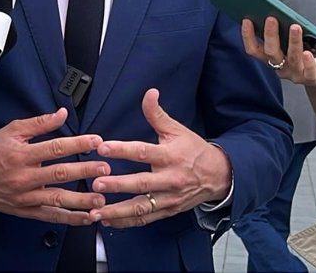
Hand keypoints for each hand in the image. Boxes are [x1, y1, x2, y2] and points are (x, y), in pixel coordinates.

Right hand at [0, 108, 108, 224]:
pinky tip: (86, 217)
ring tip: (100, 198)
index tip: (96, 141)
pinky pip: (50, 216)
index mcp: (22, 154)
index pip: (55, 148)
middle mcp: (24, 177)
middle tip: (105, 169)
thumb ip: (39, 123)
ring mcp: (25, 196)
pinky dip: (70, 219)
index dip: (77, 144)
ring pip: (57, 199)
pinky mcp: (26, 211)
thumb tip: (61, 114)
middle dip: (85, 171)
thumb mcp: (11, 131)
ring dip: (81, 200)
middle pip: (60, 173)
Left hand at [91, 89, 229, 227]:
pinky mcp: (168, 211)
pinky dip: (126, 222)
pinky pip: (145, 219)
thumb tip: (149, 93)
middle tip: (96, 184)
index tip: (103, 147)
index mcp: (170, 156)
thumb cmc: (194, 151)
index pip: (144, 152)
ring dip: (117, 211)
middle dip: (117, 185)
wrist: (219, 176)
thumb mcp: (177, 130)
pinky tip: (108, 221)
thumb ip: (157, 114)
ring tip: (97, 211)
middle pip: (141, 183)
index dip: (122, 149)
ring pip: (141, 207)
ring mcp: (169, 198)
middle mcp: (170, 179)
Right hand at [240, 17, 315, 87]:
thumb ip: (281, 33)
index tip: (247, 20)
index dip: (248, 36)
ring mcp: (295, 74)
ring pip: (292, 58)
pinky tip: (308, 53)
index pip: (254, 50)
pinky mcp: (312, 78)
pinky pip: (310, 72)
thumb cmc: (303, 55)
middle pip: (271, 53)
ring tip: (295, 27)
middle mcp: (281, 67)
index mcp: (271, 59)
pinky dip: (309, 62)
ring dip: (293, 41)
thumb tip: (276, 12)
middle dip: (270, 35)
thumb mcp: (289, 45)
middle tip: (271, 19)